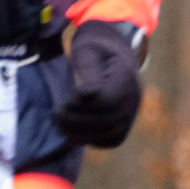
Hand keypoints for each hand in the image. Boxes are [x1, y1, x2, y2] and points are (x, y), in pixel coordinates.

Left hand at [54, 21, 144, 148]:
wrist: (113, 51)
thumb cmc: (95, 48)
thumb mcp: (88, 50)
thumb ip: (88, 71)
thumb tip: (87, 95)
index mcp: (126, 76)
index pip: (108, 99)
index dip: (84, 104)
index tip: (66, 98)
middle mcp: (134, 97)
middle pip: (108, 119)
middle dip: (78, 121)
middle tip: (55, 115)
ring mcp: (132, 112)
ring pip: (111, 133)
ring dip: (83, 135)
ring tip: (60, 127)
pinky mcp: (126, 123)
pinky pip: (113, 139)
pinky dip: (93, 140)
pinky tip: (73, 134)